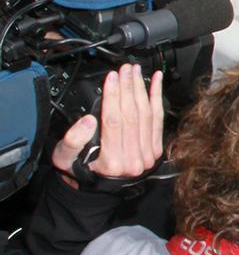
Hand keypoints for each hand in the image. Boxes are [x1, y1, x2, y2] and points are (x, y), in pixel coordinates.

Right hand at [52, 64, 163, 186]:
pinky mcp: (156, 149)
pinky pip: (158, 119)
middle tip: (125, 69)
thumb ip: (73, 140)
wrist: (98, 185)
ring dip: (142, 90)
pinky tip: (157, 81)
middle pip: (132, 115)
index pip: (114, 121)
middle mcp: (133, 160)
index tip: (111, 77)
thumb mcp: (65, 157)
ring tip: (136, 71)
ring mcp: (148, 155)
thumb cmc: (80, 168)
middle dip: (128, 88)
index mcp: (111, 161)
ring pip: (147, 115)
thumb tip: (89, 119)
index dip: (113, 96)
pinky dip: (158, 98)